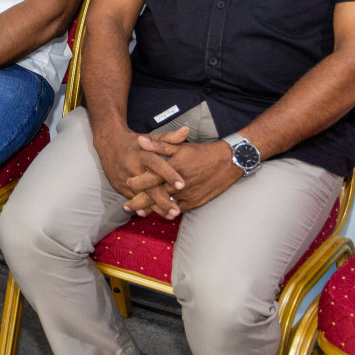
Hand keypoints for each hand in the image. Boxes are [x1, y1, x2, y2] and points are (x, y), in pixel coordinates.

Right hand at [94, 125, 190, 218]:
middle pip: (149, 186)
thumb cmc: (134, 142)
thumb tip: (187, 131)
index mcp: (142, 154)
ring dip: (155, 207)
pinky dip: (144, 207)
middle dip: (163, 200)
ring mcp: (125, 178)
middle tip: (177, 210)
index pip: (157, 165)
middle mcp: (132, 167)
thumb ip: (170, 137)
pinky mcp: (119, 186)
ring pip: (141, 196)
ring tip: (170, 216)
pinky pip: (133, 199)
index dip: (169, 175)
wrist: (108, 144)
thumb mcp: (151, 137)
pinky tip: (155, 214)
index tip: (182, 184)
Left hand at [128, 137, 243, 214]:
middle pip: (154, 197)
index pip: (150, 179)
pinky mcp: (195, 202)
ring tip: (140, 212)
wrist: (227, 162)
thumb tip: (140, 141)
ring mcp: (187, 195)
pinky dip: (168, 212)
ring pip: (165, 206)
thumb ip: (158, 145)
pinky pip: (178, 210)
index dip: (137, 183)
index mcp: (172, 170)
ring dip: (152, 210)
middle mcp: (179, 185)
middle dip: (139, 203)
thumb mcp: (180, 146)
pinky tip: (159, 213)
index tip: (126, 184)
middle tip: (126, 206)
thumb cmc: (202, 153)